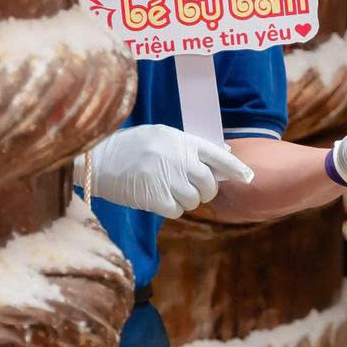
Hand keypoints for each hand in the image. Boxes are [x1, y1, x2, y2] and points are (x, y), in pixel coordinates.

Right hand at [87, 124, 254, 218]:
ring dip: (185, 200)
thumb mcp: (161, 135)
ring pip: (194, 199)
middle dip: (204, 191)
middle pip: (209, 183)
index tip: (248, 177)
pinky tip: (158, 199)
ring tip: (167, 191)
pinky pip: (177, 210)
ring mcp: (168, 178)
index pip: (217, 155)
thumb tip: (225, 154)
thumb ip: (190, 146)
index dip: (235, 168)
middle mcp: (178, 158)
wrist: (98, 159)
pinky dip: (171, 208)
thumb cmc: (130, 147)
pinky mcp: (155, 197)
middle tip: (191, 190)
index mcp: (181, 140)